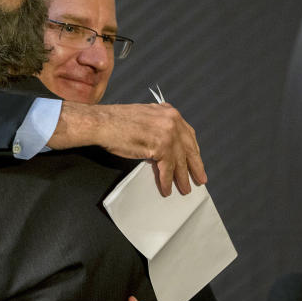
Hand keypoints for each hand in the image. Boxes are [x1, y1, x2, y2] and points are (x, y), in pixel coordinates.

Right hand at [51, 102, 206, 195]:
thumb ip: (158, 127)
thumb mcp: (145, 118)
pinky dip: (166, 181)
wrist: (102, 123)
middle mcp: (172, 120)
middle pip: (189, 148)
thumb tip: (165, 147)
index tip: (196, 161)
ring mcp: (167, 133)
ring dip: (182, 178)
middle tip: (200, 179)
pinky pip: (167, 168)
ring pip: (179, 160)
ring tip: (184, 189)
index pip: (188, 134)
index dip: (193, 150)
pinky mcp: (160, 146)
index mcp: (169, 112)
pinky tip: (166, 188)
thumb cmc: (116, 121)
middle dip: (195, 166)